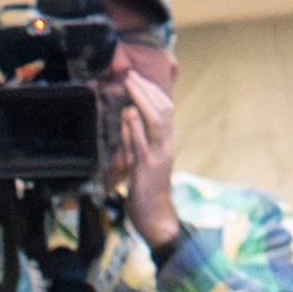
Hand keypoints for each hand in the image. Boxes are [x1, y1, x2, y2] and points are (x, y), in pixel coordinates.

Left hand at [115, 68, 181, 249]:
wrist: (156, 216)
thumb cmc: (147, 189)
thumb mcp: (145, 159)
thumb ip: (139, 139)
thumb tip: (130, 117)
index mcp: (166, 142)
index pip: (165, 109)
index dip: (152, 91)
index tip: (137, 77)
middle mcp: (166, 145)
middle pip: (164, 110)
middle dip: (147, 89)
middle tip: (131, 74)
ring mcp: (159, 156)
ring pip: (157, 122)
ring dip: (142, 101)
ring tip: (129, 85)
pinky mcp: (147, 168)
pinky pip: (141, 144)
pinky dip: (134, 127)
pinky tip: (126, 115)